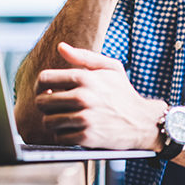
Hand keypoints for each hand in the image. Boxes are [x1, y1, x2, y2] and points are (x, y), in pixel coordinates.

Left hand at [34, 42, 165, 149]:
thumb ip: (84, 56)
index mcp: (85, 77)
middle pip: (42, 101)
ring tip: (64, 118)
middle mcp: (83, 97)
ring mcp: (84, 118)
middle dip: (46, 104)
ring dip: (54, 121)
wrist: (143, 121)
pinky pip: (59, 137)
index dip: (41, 85)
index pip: (44, 79)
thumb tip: (61, 47)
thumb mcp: (110, 68)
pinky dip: (64, 135)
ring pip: (48, 121)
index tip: (47, 90)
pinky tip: (74, 129)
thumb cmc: (124, 93)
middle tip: (55, 106)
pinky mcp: (87, 137)